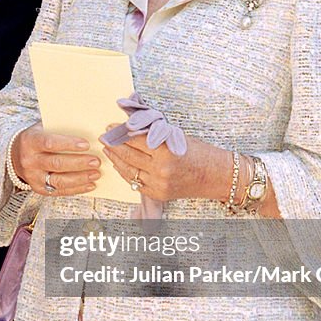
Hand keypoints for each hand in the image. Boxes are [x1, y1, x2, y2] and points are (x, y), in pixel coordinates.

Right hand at [12, 122, 100, 196]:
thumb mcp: (43, 128)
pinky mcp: (39, 189)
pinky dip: (77, 189)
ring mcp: (33, 177)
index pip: (49, 143)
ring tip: (96, 173)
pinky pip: (59, 191)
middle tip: (96, 161)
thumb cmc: (37, 138)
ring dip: (80, 178)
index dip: (68, 144)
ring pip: (59, 180)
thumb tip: (87, 128)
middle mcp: (29, 160)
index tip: (86, 145)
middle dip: (79, 163)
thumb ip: (60, 128)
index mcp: (30, 141)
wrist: (16, 155)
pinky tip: (90, 184)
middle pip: (56, 163)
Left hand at [101, 130, 230, 201]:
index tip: (111, 126)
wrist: (215, 176)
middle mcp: (160, 170)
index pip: (135, 140)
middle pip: (128, 156)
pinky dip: (126, 173)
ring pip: (128, 171)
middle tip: (104, 137)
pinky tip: (120, 164)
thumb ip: (153, 133)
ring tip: (109, 150)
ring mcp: (158, 185)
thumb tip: (130, 126)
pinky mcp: (158, 195)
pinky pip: (135, 183)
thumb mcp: (175, 136)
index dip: (120, 132)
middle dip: (113, 145)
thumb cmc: (199, 152)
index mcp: (165, 152)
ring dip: (115, 159)